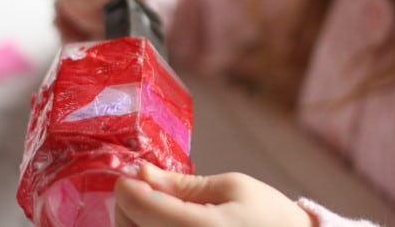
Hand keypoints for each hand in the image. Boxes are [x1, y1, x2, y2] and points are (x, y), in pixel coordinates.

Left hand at [114, 163, 317, 226]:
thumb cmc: (268, 215)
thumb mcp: (233, 187)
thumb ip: (183, 184)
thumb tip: (143, 172)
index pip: (141, 206)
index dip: (126, 185)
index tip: (131, 172)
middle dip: (127, 204)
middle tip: (142, 186)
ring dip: (133, 222)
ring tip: (151, 205)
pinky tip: (159, 224)